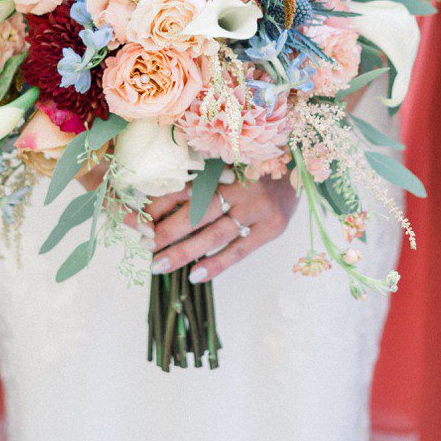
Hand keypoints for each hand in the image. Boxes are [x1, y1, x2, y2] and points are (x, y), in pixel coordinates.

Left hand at [145, 177, 297, 283]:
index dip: (160, 204)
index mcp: (225, 167)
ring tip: (159, 265)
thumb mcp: (229, 164)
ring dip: (184, 251)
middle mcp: (240, 185)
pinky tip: (195, 275)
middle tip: (144, 246)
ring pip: (214, 234)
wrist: (301, 169)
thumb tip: (160, 203)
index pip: (185, 187)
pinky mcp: (272, 227)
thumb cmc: (256, 168)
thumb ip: (203, 179)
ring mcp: (257, 208)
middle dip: (166, 231)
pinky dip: (217, 264)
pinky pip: (240, 250)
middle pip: (196, 212)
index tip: (140, 221)